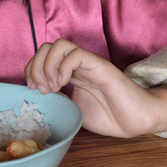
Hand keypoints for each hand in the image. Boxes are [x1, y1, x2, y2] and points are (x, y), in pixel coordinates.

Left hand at [25, 39, 166, 137]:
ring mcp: (89, 63)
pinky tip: (64, 84)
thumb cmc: (110, 116)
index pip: (42, 57)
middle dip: (35, 67)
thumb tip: (40, 97)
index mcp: (70, 73)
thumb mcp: (75, 111)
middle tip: (41, 90)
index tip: (32, 90)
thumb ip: (59, 101)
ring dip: (47, 66)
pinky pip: (76, 54)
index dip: (31, 70)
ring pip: (59, 45)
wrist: (136, 121)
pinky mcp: (100, 66)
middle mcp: (77, 65)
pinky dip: (62, 67)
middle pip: (46, 47)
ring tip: (52, 87)